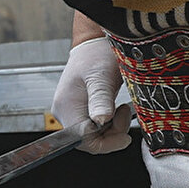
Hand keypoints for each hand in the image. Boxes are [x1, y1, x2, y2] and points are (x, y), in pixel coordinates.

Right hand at [51, 36, 131, 154]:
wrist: (94, 44)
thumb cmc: (98, 56)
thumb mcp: (103, 76)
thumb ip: (101, 99)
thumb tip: (100, 122)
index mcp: (66, 106)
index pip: (84, 141)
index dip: (107, 143)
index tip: (125, 134)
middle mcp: (63, 111)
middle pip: (88, 141)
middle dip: (111, 134)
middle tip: (124, 112)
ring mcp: (69, 111)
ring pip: (93, 137)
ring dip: (112, 128)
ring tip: (120, 107)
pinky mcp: (77, 111)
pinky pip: (94, 129)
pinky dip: (108, 123)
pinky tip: (114, 109)